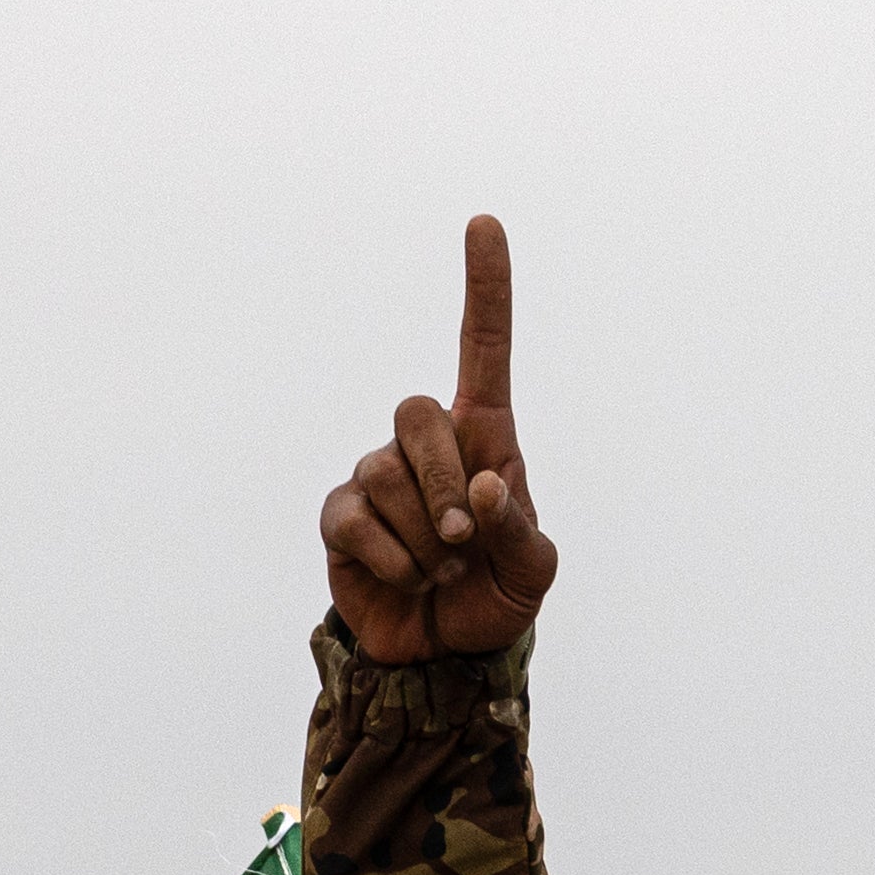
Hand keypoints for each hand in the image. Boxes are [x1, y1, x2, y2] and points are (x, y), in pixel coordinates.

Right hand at [321, 216, 556, 660]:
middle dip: (445, 483)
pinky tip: (408, 577)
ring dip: (424, 534)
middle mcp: (426, 445)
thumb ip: (518, 529)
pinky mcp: (340, 516)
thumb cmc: (496, 596)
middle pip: (416, 413)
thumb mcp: (533, 572)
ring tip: (440, 568)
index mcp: (485, 438)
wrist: (445, 652)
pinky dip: (393, 559)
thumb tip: (483, 484)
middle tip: (466, 541)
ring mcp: (376, 475)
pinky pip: (356, 519)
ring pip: (384, 472)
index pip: (482, 349)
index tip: (485, 222)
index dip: (485, 288)